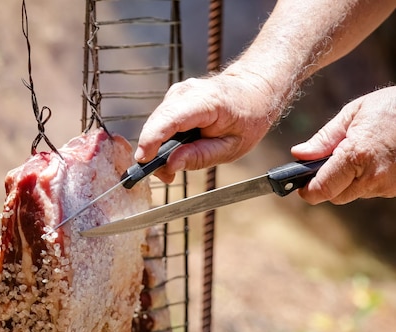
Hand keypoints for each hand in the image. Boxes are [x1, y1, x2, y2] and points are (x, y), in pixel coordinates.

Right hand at [136, 68, 278, 182]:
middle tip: (165, 176)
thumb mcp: (231, 147)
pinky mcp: (173, 98)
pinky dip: (161, 138)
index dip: (152, 138)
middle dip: (153, 151)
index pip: (171, 118)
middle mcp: (187, 92)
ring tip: (171, 166)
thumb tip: (170, 165)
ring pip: (155, 123)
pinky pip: (159, 121)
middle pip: (158, 122)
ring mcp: (178, 92)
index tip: (143, 159)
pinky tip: (174, 150)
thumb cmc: (247, 118)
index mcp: (208, 101)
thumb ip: (200, 156)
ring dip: (156, 147)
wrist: (253, 90)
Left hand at [292, 86, 395, 203]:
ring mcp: (389, 186)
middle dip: (328, 182)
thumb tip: (300, 154)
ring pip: (354, 193)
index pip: (321, 189)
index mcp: (356, 156)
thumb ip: (324, 138)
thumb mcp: (354, 113)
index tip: (300, 185)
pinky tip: (375, 158)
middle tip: (331, 160)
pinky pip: (373, 189)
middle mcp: (373, 176)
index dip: (307, 190)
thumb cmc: (393, 107)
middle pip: (335, 195)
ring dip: (350, 179)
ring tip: (360, 152)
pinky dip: (367, 178)